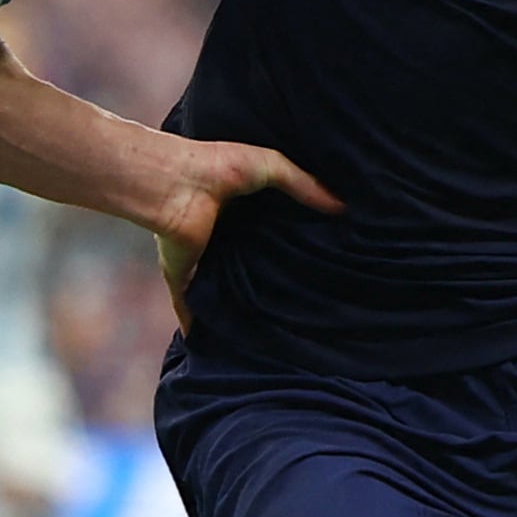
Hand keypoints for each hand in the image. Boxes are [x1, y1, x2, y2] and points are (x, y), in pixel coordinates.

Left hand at [152, 141, 337, 333]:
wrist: (174, 183)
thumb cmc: (218, 167)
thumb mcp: (270, 166)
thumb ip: (303, 185)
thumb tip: (342, 207)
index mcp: (239, 213)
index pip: (268, 236)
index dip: (290, 248)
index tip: (317, 265)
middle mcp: (220, 240)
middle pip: (248, 268)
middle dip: (267, 283)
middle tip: (300, 304)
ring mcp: (201, 262)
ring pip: (223, 293)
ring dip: (239, 309)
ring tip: (271, 333)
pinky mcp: (184, 281)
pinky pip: (192, 312)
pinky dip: (200, 330)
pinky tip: (219, 350)